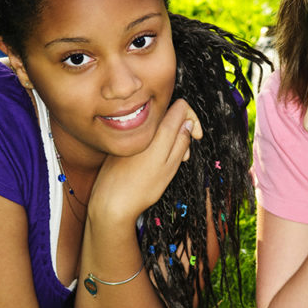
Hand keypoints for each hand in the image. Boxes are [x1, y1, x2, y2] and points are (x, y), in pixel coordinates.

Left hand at [89, 98, 202, 222]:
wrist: (111, 201)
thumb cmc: (142, 188)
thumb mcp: (171, 166)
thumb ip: (182, 141)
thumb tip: (188, 123)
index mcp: (158, 131)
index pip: (182, 106)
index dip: (193, 119)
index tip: (196, 136)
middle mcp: (144, 129)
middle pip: (170, 117)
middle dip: (182, 132)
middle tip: (183, 156)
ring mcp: (132, 136)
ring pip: (158, 129)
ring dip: (169, 141)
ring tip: (169, 164)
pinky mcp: (124, 144)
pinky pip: (146, 138)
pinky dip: (154, 147)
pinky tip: (153, 166)